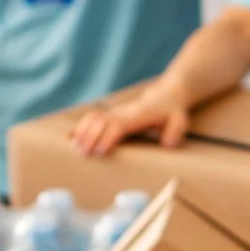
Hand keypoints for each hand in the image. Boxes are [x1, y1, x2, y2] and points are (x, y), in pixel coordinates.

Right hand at [71, 76, 195, 155]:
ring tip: (73, 148)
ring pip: (94, 118)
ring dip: (82, 132)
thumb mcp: (180, 121)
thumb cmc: (172, 113)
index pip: (119, 125)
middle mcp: (123, 113)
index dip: (108, 137)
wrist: (165, 96)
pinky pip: (92, 117)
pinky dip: (80, 127)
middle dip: (90, 137)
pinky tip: (70, 138)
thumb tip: (167, 142)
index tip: (99, 151)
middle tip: (81, 154)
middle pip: (101, 122)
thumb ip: (175, 131)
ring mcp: (115, 113)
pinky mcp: (110, 114)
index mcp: (138, 116)